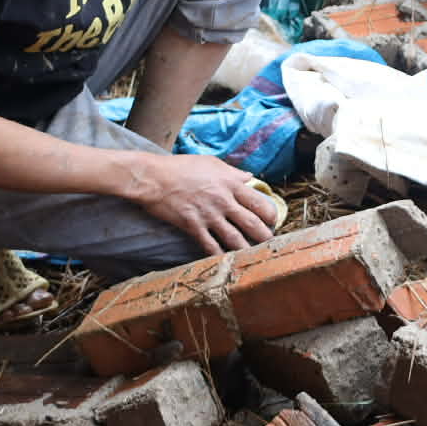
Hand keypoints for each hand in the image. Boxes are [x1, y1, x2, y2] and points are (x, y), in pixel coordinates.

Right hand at [132, 153, 276, 255]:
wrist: (153, 177)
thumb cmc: (182, 167)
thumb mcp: (212, 163)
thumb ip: (233, 172)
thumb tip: (249, 177)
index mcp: (231, 184)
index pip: (260, 202)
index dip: (271, 215)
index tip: (273, 221)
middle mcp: (224, 201)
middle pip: (252, 223)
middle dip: (265, 236)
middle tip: (269, 244)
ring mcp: (209, 215)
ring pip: (235, 238)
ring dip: (247, 250)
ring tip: (254, 257)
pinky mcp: (193, 226)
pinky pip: (210, 246)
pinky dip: (220, 256)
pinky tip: (226, 263)